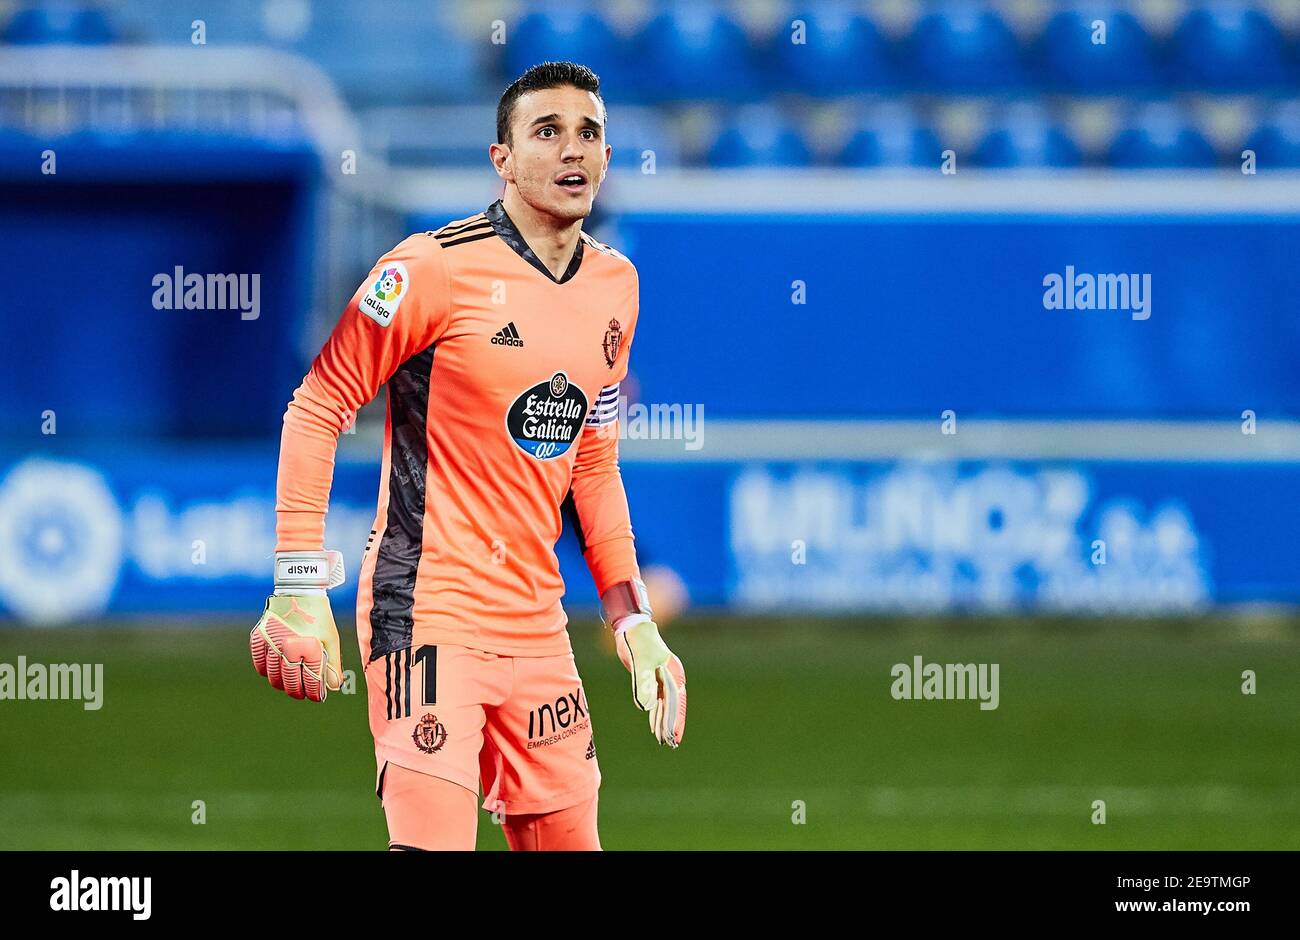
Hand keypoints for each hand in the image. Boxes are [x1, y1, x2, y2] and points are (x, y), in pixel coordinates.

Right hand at [250, 594, 342, 701]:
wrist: (299, 591)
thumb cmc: (318, 616)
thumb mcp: (331, 638)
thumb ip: (332, 663)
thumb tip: (334, 687)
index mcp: (308, 646)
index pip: (310, 679)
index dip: (313, 692)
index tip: (316, 697)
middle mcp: (287, 646)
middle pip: (289, 681)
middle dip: (297, 691)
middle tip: (301, 694)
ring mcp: (270, 642)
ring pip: (272, 675)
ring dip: (281, 684)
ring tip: (289, 685)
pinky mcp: (259, 637)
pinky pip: (259, 663)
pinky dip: (265, 671)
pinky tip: (274, 673)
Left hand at [614, 620, 685, 746]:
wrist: (632, 627)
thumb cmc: (637, 641)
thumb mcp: (639, 661)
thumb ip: (643, 682)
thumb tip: (647, 707)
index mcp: (673, 673)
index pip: (675, 701)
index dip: (675, 720)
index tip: (674, 736)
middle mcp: (671, 677)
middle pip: (673, 706)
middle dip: (671, 725)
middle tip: (669, 743)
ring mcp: (663, 679)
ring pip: (665, 705)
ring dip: (664, 722)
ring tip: (663, 740)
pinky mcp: (653, 679)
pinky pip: (657, 700)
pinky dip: (656, 713)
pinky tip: (653, 726)